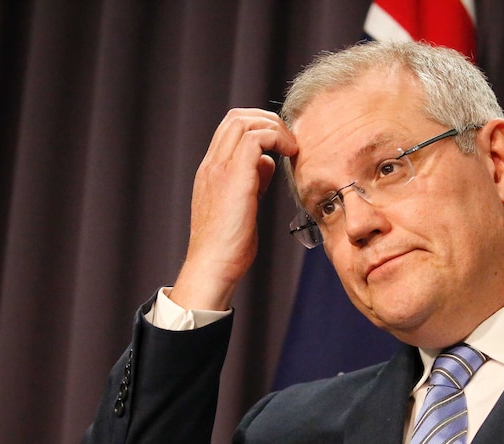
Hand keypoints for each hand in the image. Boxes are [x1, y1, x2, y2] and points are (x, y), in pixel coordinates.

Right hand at [169, 109, 297, 310]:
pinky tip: (290, 154)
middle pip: (236, 117)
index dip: (258, 127)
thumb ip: (253, 180)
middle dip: (268, 120)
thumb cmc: (229, 245)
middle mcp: (212, 164)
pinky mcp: (234, 177)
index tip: (280, 144)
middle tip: (289, 140)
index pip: (231, 129)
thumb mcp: (242, 205)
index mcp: (211, 170)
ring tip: (292, 146)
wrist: (213, 265)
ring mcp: (219, 168)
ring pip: (243, 121)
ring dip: (274, 127)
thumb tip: (268, 164)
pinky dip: (276, 138)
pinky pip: (255, 139)